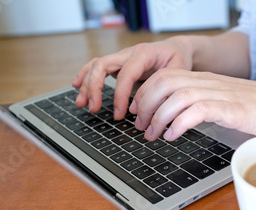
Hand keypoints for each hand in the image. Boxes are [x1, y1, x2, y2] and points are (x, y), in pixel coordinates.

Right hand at [72, 37, 193, 118]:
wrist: (176, 49)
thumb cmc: (178, 60)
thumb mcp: (178, 71)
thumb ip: (165, 86)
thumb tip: (151, 108)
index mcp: (144, 53)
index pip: (126, 74)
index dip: (120, 95)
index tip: (120, 114)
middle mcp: (128, 53)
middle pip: (103, 65)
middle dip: (94, 87)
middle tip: (94, 108)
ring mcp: (121, 58)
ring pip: (96, 66)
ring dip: (86, 84)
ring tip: (82, 103)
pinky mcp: (117, 64)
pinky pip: (97, 67)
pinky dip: (85, 76)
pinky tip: (76, 86)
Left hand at [129, 68, 255, 140]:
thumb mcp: (221, 104)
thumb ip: (199, 107)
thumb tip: (174, 121)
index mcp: (203, 80)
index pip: (163, 76)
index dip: (144, 93)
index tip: (138, 113)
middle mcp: (208, 82)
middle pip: (164, 82)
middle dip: (146, 104)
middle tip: (142, 127)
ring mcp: (219, 93)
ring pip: (176, 95)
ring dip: (159, 117)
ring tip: (154, 135)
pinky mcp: (230, 108)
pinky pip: (196, 110)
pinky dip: (179, 123)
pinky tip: (174, 136)